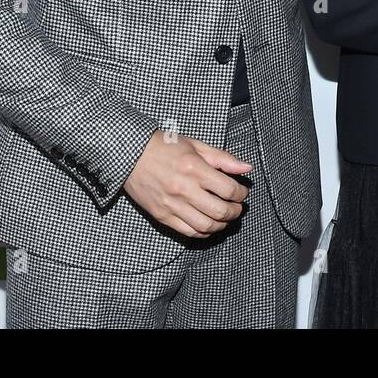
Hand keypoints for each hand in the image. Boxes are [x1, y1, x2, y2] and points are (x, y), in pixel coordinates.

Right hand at [123, 131, 251, 237]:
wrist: (130, 154)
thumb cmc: (164, 146)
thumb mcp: (196, 145)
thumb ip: (223, 158)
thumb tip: (247, 168)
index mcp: (194, 169)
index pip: (228, 190)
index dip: (241, 193)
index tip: (242, 192)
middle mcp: (183, 189)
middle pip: (220, 211)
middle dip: (235, 212)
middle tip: (237, 207)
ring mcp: (171, 205)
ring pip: (205, 226)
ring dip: (222, 225)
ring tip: (225, 217)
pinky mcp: (161, 216)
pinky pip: (188, 232)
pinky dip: (203, 232)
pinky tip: (208, 224)